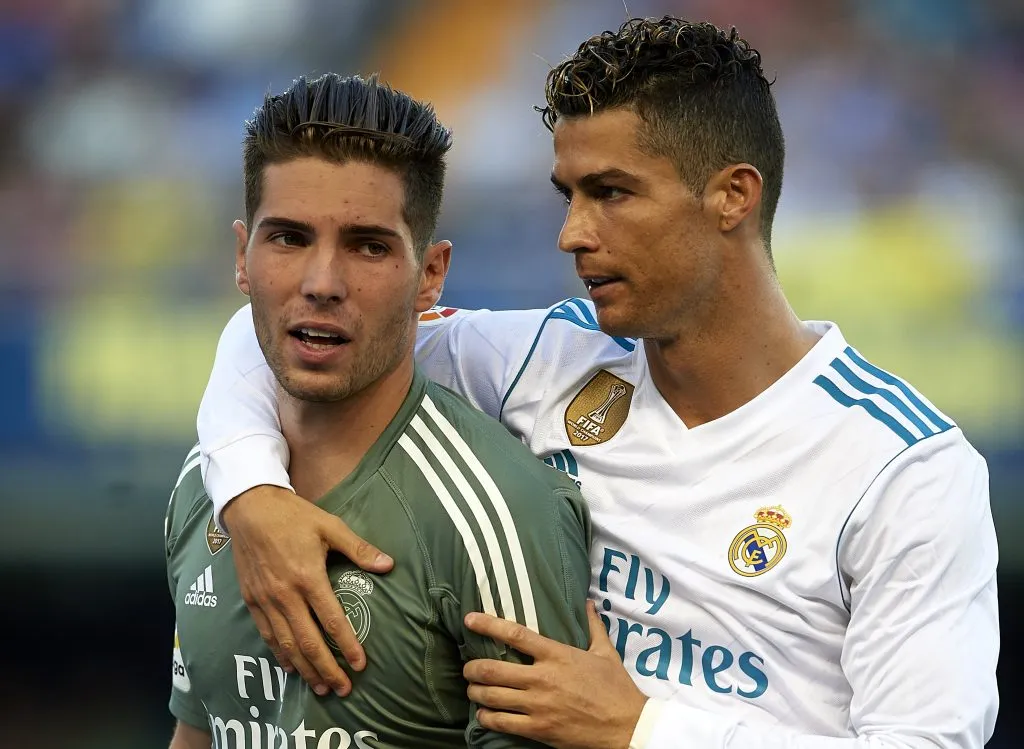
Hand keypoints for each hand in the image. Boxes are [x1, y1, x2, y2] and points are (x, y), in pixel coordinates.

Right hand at [223, 485, 392, 696]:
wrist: (250, 508)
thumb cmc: (294, 516)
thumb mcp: (330, 526)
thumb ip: (359, 549)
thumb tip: (388, 565)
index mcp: (308, 577)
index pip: (332, 621)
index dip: (347, 646)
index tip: (360, 665)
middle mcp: (285, 595)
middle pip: (308, 642)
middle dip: (327, 670)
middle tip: (343, 689)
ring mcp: (266, 600)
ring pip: (286, 645)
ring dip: (304, 669)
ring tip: (321, 687)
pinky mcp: (251, 600)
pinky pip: (267, 635)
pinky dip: (280, 655)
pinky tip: (292, 667)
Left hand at [463, 602, 647, 748]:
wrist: (627, 726)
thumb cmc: (616, 688)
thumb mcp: (605, 652)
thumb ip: (593, 626)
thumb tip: (588, 603)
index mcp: (557, 655)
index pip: (515, 634)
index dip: (488, 625)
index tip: (469, 620)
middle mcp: (543, 678)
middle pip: (493, 669)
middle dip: (473, 668)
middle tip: (468, 667)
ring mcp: (539, 705)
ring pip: (492, 696)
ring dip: (476, 692)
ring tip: (472, 690)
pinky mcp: (539, 729)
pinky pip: (502, 723)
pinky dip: (487, 718)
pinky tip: (483, 715)